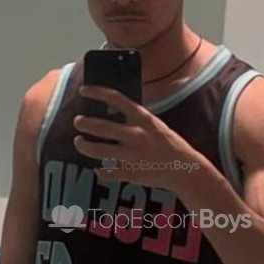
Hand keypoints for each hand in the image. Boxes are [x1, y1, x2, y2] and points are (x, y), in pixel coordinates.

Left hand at [73, 85, 202, 192]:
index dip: (96, 92)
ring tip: (79, 142)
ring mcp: (132, 155)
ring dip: (83, 145)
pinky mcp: (130, 173)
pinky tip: (98, 167)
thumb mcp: (155, 125)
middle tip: (77, 122)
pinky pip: (106, 172)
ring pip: (97, 150)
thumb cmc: (170, 144)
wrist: (185, 169)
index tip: (83, 90)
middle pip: (100, 126)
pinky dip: (100, 170)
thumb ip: (135, 119)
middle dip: (83, 123)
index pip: (116, 99)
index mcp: (143, 119)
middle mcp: (136, 135)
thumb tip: (112, 113)